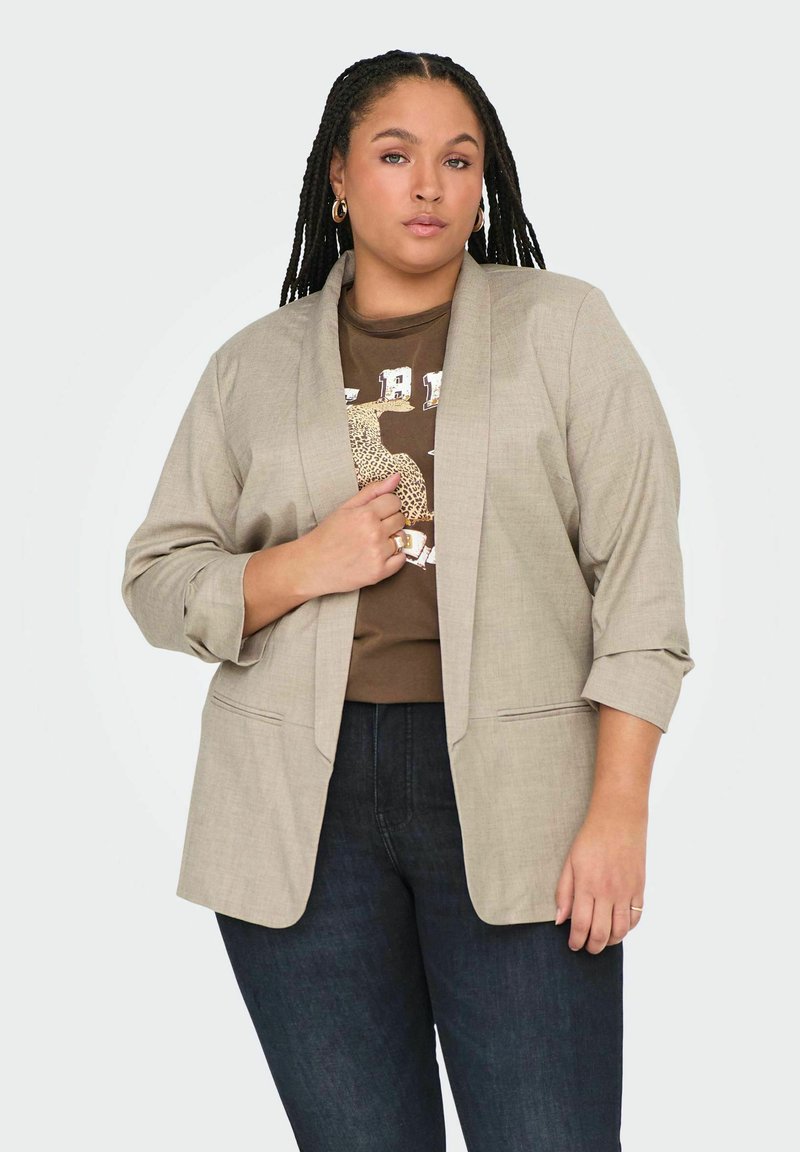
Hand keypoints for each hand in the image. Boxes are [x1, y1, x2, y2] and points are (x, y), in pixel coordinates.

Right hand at [300, 472, 407, 596]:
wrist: (310, 566)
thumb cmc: (326, 536)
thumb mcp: (345, 508)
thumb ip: (372, 491)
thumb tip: (396, 477)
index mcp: (365, 515)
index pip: (394, 501)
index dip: (386, 506)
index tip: (377, 512)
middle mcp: (374, 534)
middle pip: (400, 519)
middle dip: (389, 521)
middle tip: (372, 529)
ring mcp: (378, 554)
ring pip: (402, 539)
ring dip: (391, 539)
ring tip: (372, 543)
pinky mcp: (379, 572)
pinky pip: (402, 559)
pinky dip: (394, 557)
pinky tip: (378, 555)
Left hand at [554, 807, 646, 952]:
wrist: (619, 819)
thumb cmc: (591, 838)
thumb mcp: (570, 862)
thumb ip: (563, 892)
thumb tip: (559, 920)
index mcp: (587, 885)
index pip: (581, 925)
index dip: (576, 941)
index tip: (573, 945)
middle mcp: (608, 892)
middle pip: (601, 933)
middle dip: (593, 947)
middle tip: (587, 948)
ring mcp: (626, 891)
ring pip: (621, 930)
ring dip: (611, 941)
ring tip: (602, 940)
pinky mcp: (639, 888)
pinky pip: (636, 918)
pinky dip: (627, 928)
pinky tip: (618, 927)